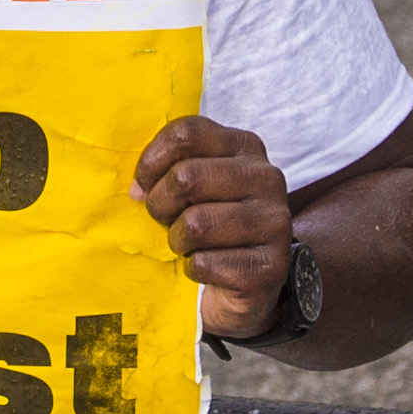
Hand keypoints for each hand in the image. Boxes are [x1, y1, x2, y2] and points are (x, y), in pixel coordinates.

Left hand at [134, 116, 295, 339]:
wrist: (246, 280)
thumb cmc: (209, 221)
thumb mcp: (193, 183)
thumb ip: (168, 168)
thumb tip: (138, 189)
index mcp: (245, 146)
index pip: (186, 133)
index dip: (151, 162)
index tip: (144, 186)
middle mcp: (266, 177)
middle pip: (186, 176)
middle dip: (161, 205)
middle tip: (166, 220)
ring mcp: (274, 221)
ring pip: (196, 223)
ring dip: (179, 240)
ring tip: (189, 244)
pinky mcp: (271, 265)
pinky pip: (206, 263)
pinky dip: (195, 269)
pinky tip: (208, 268)